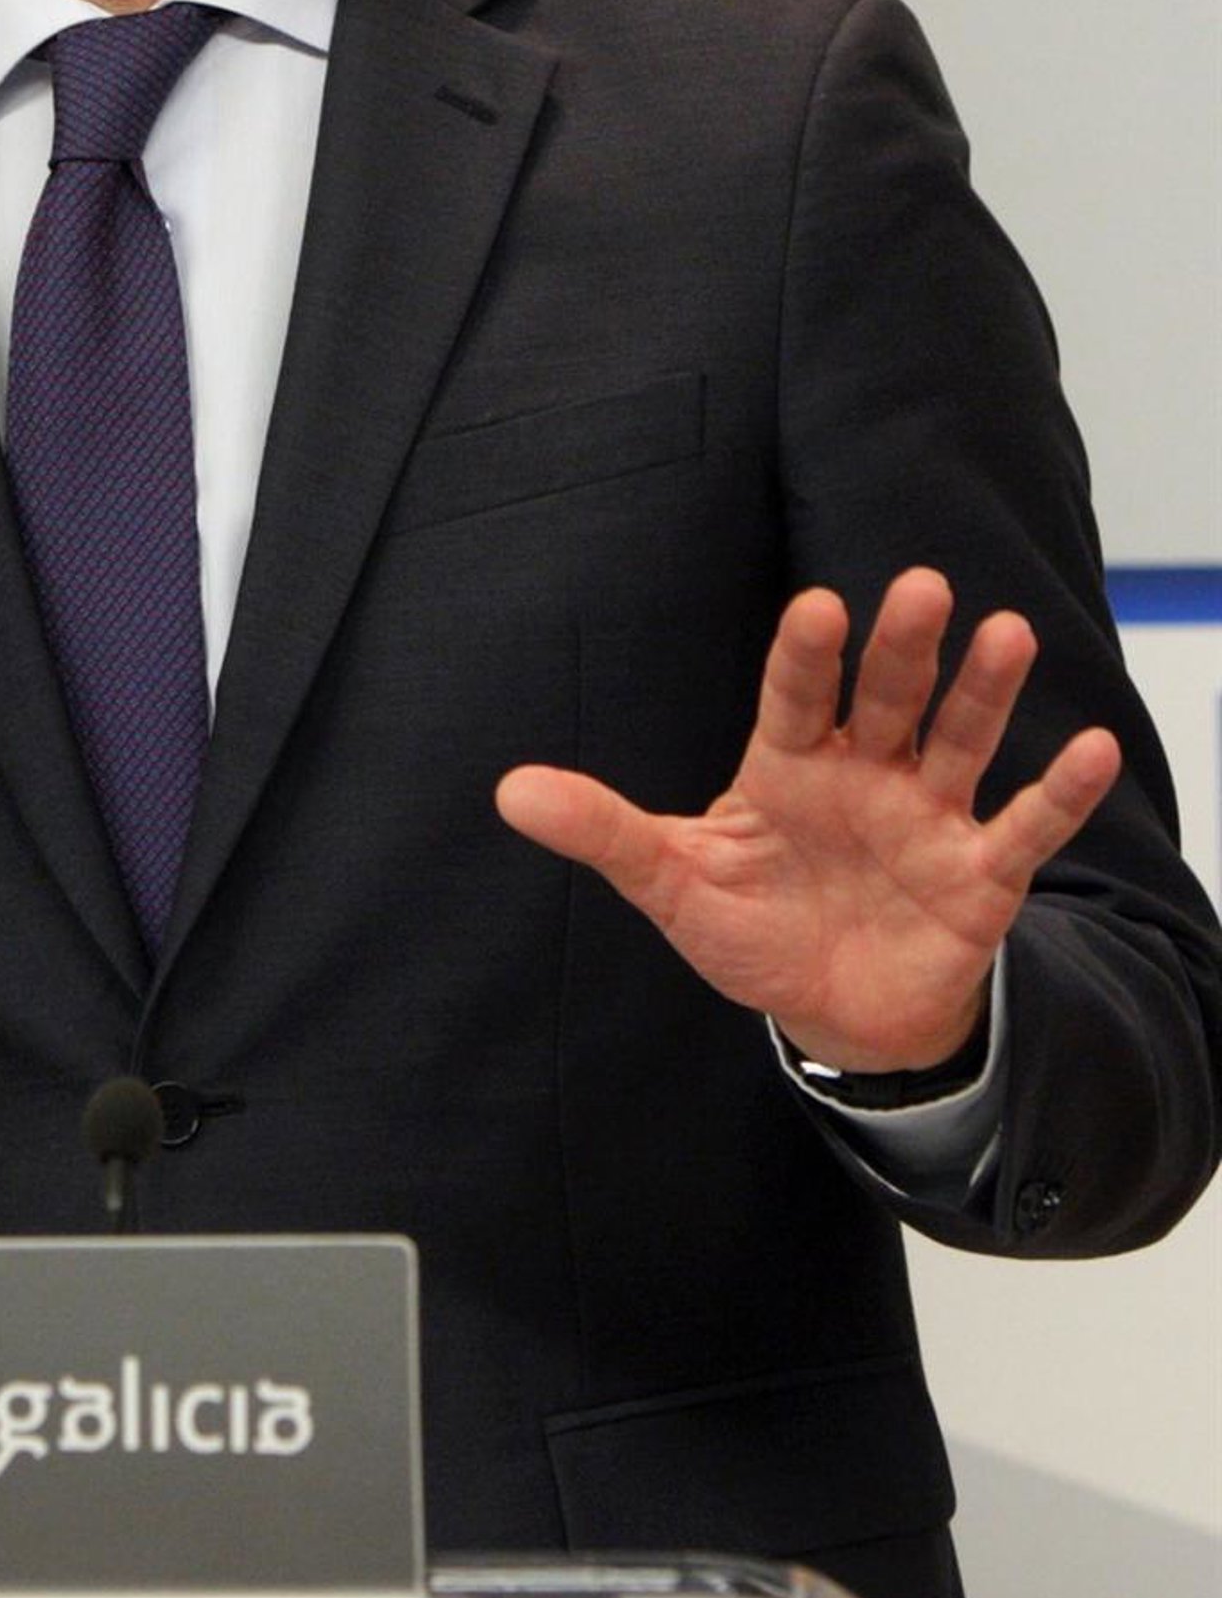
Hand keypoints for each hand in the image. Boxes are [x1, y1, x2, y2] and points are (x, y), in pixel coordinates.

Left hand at [495, 567, 1121, 1071]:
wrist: (834, 1013)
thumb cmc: (753, 929)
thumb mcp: (673, 882)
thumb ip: (604, 832)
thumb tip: (508, 791)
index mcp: (787, 764)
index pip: (793, 696)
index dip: (805, 656)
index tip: (818, 607)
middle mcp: (864, 772)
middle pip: (883, 699)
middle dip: (901, 648)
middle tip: (920, 585)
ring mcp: (927, 817)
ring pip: (958, 740)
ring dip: (984, 693)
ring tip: (1008, 633)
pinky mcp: (980, 874)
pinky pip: (1024, 825)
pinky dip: (1057, 792)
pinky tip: (1090, 748)